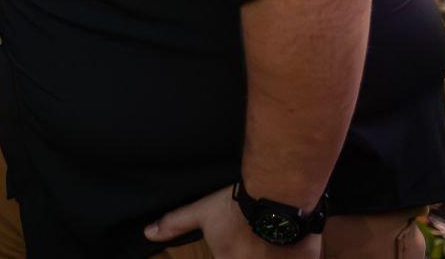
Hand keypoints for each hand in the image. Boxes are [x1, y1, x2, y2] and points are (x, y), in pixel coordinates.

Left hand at [145, 186, 321, 258]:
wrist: (278, 193)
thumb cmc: (238, 205)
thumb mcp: (202, 213)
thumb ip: (175, 224)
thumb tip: (148, 233)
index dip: (234, 254)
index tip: (241, 244)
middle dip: (253, 253)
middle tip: (255, 238)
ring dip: (271, 255)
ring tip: (270, 241)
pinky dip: (296, 256)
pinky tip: (290, 246)